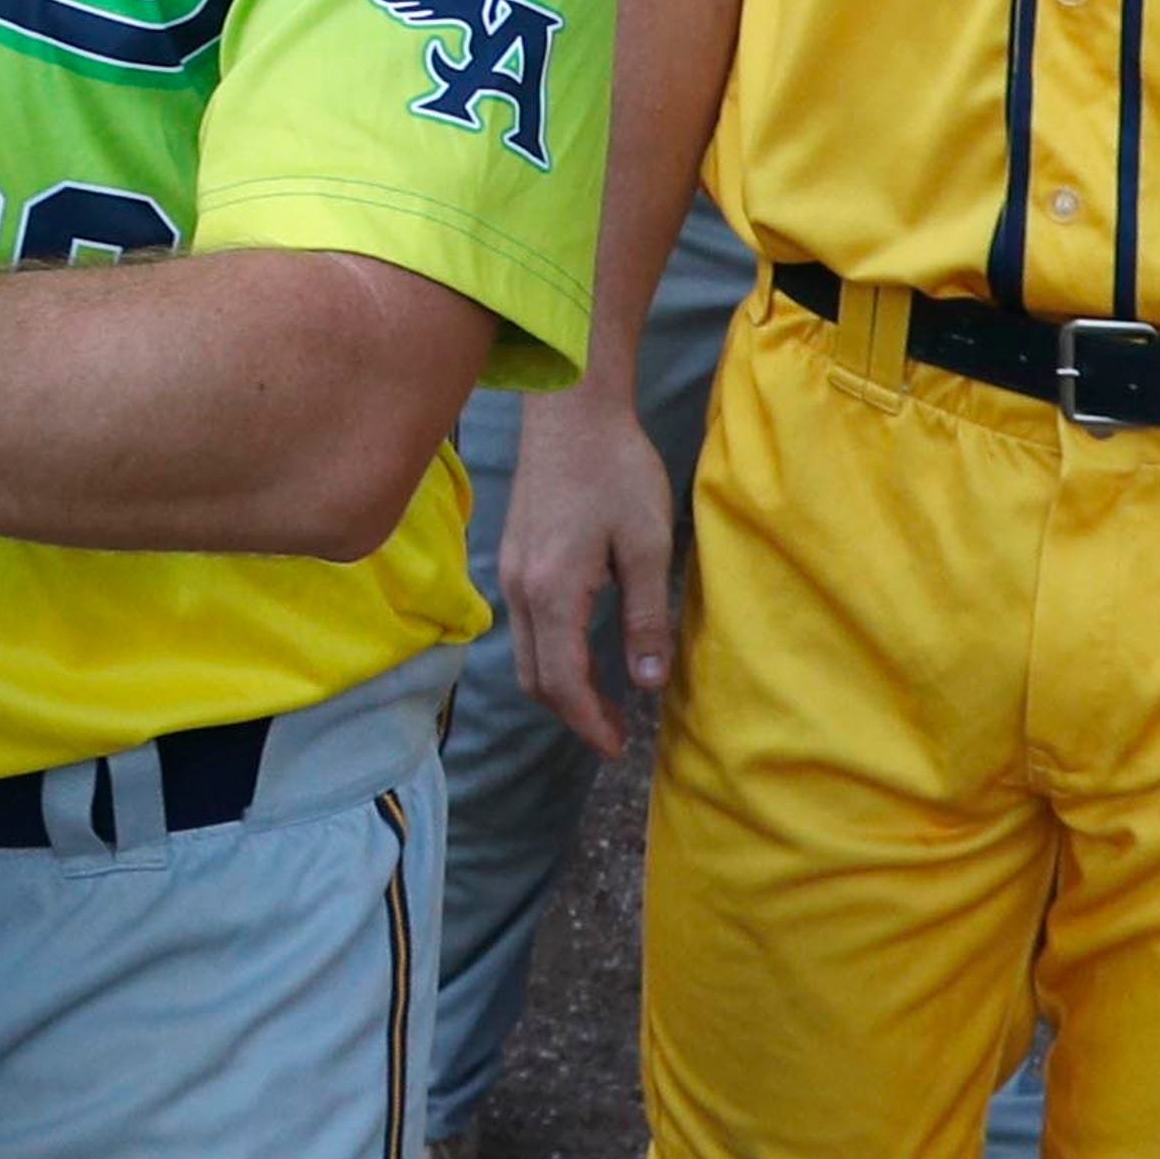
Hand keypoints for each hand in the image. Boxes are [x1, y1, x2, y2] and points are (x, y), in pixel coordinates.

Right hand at [498, 375, 676, 756]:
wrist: (570, 410)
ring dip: (561, 687)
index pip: (563, 682)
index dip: (590, 723)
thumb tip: (648, 682)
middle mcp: (521, 590)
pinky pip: (527, 627)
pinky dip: (553, 655)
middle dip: (573, 714)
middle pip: (535, 678)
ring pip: (526, 654)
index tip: (619, 748)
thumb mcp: (645, 545)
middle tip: (615, 734)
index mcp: (553, 592)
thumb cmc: (615, 470)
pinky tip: (587, 649)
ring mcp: (511, 573)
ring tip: (606, 699)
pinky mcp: (514, 558)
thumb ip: (645, 617)